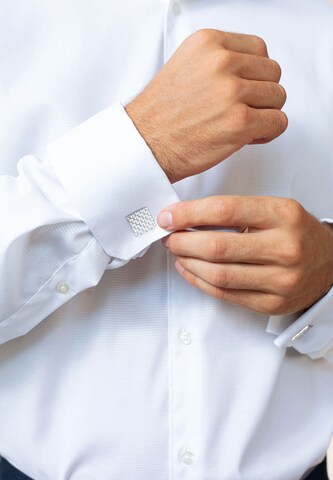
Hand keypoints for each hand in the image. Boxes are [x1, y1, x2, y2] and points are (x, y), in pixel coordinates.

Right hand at [125, 29, 287, 182]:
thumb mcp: (186, 66)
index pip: (259, 48)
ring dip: (264, 114)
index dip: (254, 73)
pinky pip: (279, 122)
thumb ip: (219, 61)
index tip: (242, 89)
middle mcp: (221, 62)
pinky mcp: (240, 121)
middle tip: (241, 109)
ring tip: (240, 124)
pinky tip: (247, 137)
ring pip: (278, 97)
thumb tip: (251, 69)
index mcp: (208, 43)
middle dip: (260, 94)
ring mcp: (232, 91)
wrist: (145, 144)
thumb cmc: (162, 115)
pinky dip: (267, 133)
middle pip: (272, 72)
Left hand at [157, 196, 332, 314]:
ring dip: (187, 262)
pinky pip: (226, 294)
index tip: (168, 216)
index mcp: (283, 215)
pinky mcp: (272, 304)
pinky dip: (200, 281)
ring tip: (177, 252)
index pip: (225, 211)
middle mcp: (284, 248)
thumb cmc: (296, 233)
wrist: (330, 264)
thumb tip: (186, 217)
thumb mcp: (274, 210)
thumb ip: (235, 211)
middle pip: (217, 247)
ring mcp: (280, 280)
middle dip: (182, 241)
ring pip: (218, 274)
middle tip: (169, 236)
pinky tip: (189, 269)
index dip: (189, 214)